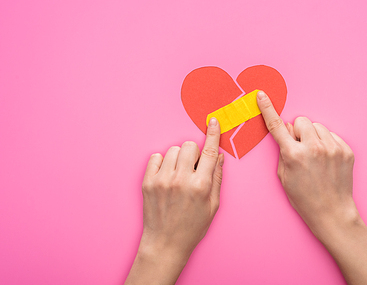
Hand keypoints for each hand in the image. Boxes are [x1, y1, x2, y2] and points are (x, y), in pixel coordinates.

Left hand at [125, 118, 223, 284]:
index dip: (212, 134)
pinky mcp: (148, 182)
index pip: (209, 151)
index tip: (213, 121)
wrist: (165, 244)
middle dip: (193, 153)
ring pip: (173, 150)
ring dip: (178, 158)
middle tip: (192, 168)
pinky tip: (166, 177)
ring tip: (178, 176)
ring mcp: (162, 180)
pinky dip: (162, 163)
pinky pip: (155, 157)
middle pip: (189, 145)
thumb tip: (218, 156)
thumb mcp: (213, 205)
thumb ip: (216, 177)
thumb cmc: (192, 227)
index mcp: (200, 185)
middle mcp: (181, 180)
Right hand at [257, 91, 366, 284]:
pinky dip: (327, 143)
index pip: (276, 126)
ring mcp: (332, 148)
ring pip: (317, 126)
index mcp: (294, 155)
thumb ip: (283, 150)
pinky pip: (331, 135)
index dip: (267, 108)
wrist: (332, 212)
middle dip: (298, 131)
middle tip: (300, 148)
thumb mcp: (284, 176)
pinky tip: (326, 160)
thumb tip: (286, 129)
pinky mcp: (345, 150)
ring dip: (313, 136)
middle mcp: (313, 148)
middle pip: (301, 121)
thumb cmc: (304, 197)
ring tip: (316, 156)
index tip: (262, 95)